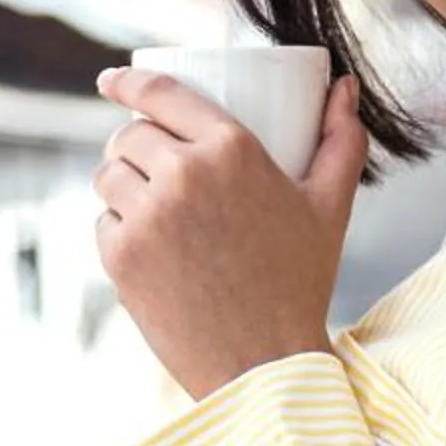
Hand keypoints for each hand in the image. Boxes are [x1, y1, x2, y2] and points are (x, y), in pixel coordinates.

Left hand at [92, 65, 367, 400]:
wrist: (266, 364)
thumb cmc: (300, 282)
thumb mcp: (330, 207)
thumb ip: (342, 141)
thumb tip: (342, 86)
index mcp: (233, 148)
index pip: (160, 93)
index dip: (128, 81)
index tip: (110, 81)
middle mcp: (185, 173)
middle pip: (129, 135)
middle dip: (133, 144)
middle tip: (151, 166)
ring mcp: (148, 215)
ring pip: (107, 176)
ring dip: (120, 184)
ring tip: (147, 206)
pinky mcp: (121, 256)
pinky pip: (103, 222)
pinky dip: (118, 230)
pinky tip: (146, 248)